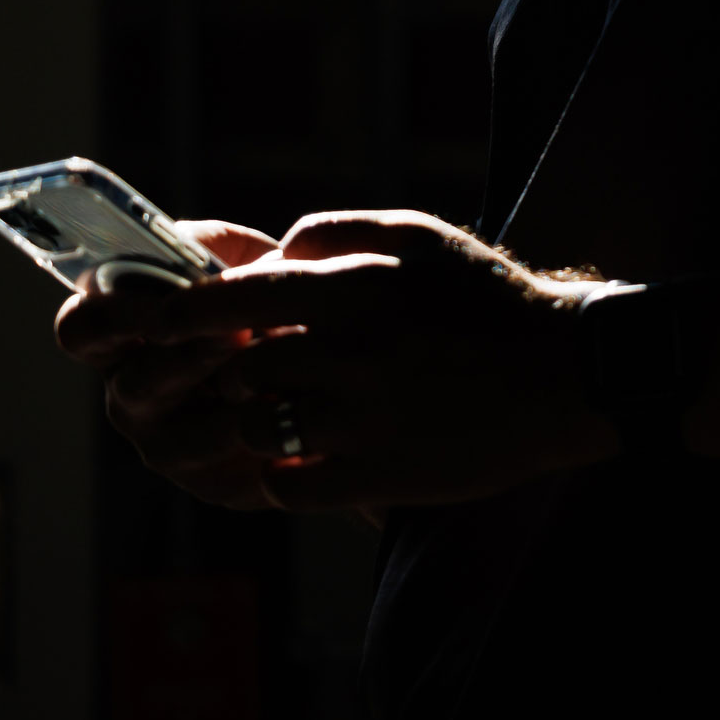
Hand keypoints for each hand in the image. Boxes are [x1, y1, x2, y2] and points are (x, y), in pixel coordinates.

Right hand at [56, 220, 284, 510]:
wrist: (340, 377)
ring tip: (289, 365)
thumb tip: (190, 247)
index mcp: (126, 338)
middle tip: (237, 333)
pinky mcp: (219, 483)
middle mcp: (133, 396)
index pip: (82, 329)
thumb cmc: (275, 306)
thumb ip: (215, 250)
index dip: (111, 315)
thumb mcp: (248, 265)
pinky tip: (304, 401)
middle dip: (191, 355)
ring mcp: (169, 447)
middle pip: (137, 382)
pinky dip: (276, 426)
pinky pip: (242, 458)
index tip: (164, 304)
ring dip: (244, 393)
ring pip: (193, 428)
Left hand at [125, 211, 621, 511]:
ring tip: (283, 417)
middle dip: (235, 373)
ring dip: (256, 424)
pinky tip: (312, 459)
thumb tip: (269, 255)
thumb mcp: (420, 239)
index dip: (181, 314)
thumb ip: (336, 233)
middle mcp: (353, 353)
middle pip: (239, 371)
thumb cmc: (487, 299)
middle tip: (252, 374)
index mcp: (356, 288)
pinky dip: (286, 474)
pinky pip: (290, 485)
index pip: (234, 300)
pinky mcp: (379, 476)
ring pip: (256, 429)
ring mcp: (364, 420)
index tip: (153, 325)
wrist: (566, 374)